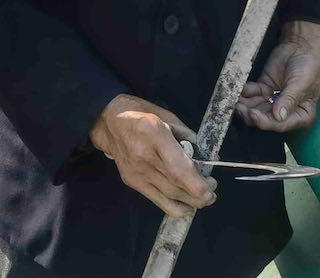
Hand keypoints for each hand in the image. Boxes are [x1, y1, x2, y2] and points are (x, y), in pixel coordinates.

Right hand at [88, 94, 216, 218]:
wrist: (107, 120)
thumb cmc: (140, 113)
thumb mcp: (166, 116)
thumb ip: (186, 135)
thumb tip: (204, 155)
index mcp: (154, 133)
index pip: (178, 167)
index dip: (196, 184)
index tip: (211, 189)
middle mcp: (144, 155)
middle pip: (175, 185)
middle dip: (198, 195)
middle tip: (212, 191)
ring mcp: (136, 171)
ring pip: (168, 196)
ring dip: (190, 202)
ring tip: (203, 199)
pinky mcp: (132, 181)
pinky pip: (156, 200)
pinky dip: (174, 207)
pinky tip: (186, 206)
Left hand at [236, 20, 319, 132]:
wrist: (301, 45)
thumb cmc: (308, 66)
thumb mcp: (301, 84)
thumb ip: (289, 100)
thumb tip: (278, 116)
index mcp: (302, 115)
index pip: (281, 124)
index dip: (266, 122)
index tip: (253, 114)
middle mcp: (286, 111)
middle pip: (266, 118)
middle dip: (251, 114)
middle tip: (239, 108)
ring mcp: (273, 100)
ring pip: (256, 108)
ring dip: (244, 106)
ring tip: (234, 99)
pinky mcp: (264, 88)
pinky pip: (251, 94)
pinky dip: (243, 93)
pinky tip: (238, 90)